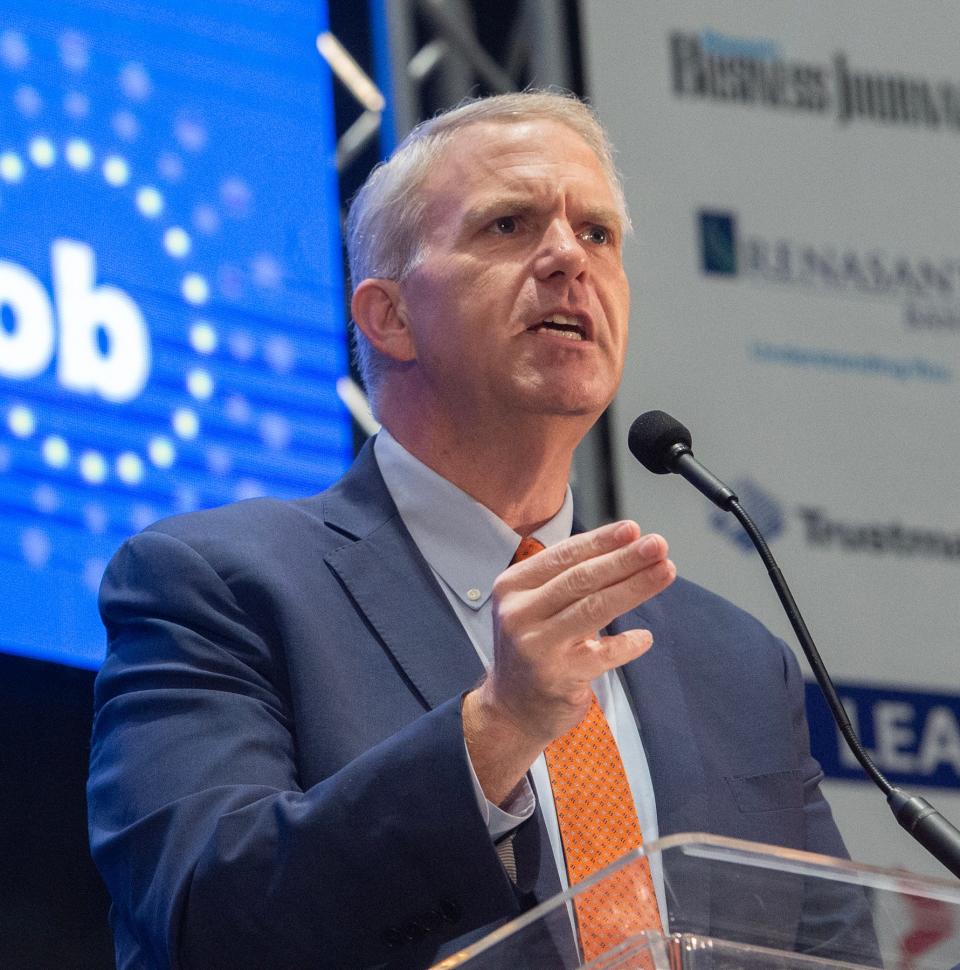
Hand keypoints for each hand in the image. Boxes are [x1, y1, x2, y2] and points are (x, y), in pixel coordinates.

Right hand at [462, 521, 674, 803]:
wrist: (511, 710)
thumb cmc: (533, 648)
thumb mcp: (533, 606)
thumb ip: (567, 578)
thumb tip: (626, 545)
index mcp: (512, 586)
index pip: (563, 556)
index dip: (601, 541)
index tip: (633, 529)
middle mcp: (518, 613)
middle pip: (582, 578)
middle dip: (625, 559)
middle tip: (658, 545)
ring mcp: (536, 645)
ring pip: (595, 608)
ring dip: (635, 587)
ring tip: (665, 571)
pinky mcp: (557, 676)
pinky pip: (603, 654)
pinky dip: (627, 644)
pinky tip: (645, 638)